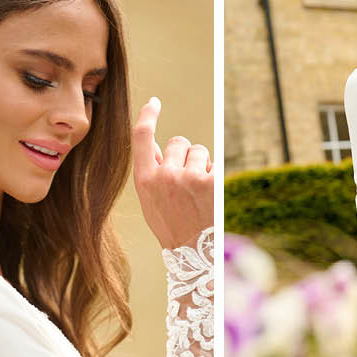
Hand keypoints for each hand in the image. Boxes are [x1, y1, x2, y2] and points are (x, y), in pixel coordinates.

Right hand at [131, 97, 214, 249]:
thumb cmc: (172, 226)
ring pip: (199, 152)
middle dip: (185, 155)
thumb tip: (154, 143)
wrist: (194, 255)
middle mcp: (164, 176)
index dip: (147, 115)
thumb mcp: (150, 201)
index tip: (153, 102)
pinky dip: (214, 178)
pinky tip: (210, 198)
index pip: (142, 137)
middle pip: (178, 142)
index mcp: (144, 180)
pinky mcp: (211, 182)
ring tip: (199, 193)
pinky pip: (214, 165)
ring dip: (202, 166)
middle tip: (187, 182)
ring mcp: (188, 178)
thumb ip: (150, 172)